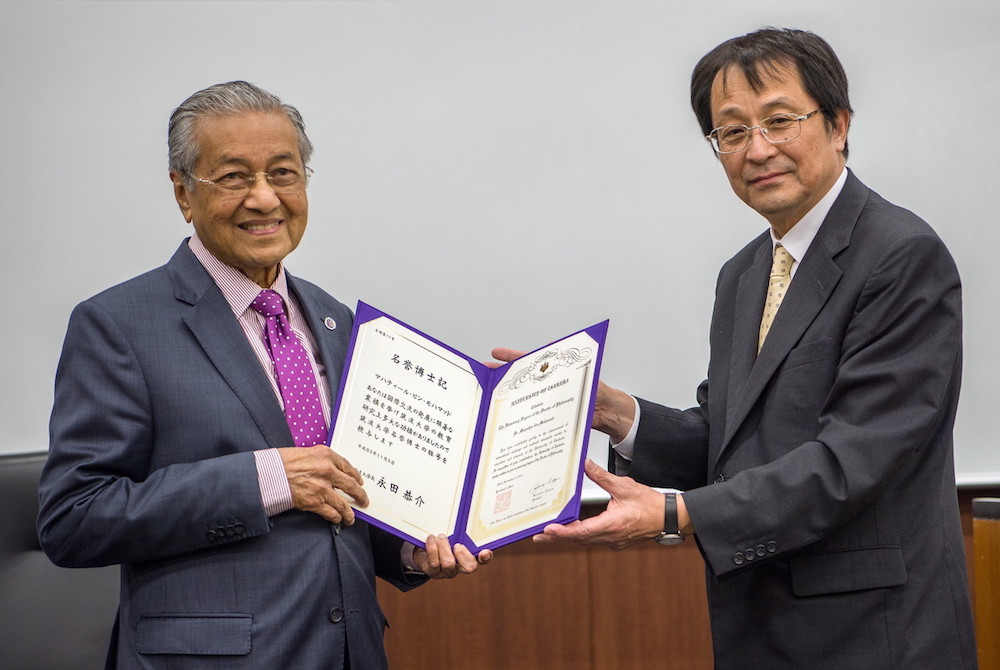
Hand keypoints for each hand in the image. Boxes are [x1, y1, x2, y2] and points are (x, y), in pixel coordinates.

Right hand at [278, 445, 368, 524]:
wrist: (269, 474)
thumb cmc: (284, 462)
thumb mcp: (308, 453)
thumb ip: (323, 460)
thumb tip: (334, 472)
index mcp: (327, 455)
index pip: (348, 467)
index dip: (356, 477)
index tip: (360, 482)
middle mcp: (328, 471)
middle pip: (351, 486)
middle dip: (360, 495)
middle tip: (364, 501)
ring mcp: (323, 488)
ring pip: (343, 504)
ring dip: (349, 513)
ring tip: (352, 518)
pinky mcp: (315, 502)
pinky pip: (331, 513)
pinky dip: (336, 518)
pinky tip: (337, 519)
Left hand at [412, 534, 492, 578]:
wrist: (423, 548)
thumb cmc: (443, 537)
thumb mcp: (452, 531)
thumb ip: (460, 527)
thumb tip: (465, 509)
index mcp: (471, 555)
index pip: (484, 559)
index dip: (486, 557)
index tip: (484, 551)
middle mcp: (461, 566)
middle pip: (469, 567)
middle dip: (463, 555)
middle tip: (457, 544)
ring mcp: (448, 571)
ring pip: (449, 564)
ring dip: (444, 548)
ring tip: (441, 537)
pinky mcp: (434, 572)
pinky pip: (434, 563)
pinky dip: (432, 548)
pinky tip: (431, 539)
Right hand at [490, 348, 634, 441]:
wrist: (605, 411)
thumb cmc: (595, 388)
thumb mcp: (581, 370)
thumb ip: (566, 359)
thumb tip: (552, 344)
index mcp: (550, 371)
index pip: (527, 360)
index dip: (511, 357)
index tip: (495, 353)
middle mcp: (544, 384)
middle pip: (518, 378)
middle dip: (500, 377)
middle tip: (484, 375)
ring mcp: (543, 400)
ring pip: (520, 397)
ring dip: (505, 398)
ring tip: (490, 399)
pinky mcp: (546, 415)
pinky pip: (529, 414)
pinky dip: (518, 416)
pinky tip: (508, 419)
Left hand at [533, 459, 663, 549]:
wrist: (668, 517)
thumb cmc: (650, 504)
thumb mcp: (624, 486)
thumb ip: (601, 476)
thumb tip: (585, 464)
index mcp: (613, 524)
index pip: (582, 531)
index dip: (563, 532)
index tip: (548, 531)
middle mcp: (611, 537)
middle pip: (579, 539)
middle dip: (557, 537)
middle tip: (537, 536)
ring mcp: (613, 541)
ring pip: (585, 541)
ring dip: (567, 537)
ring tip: (548, 535)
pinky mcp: (615, 541)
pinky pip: (593, 540)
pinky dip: (580, 536)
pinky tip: (571, 530)